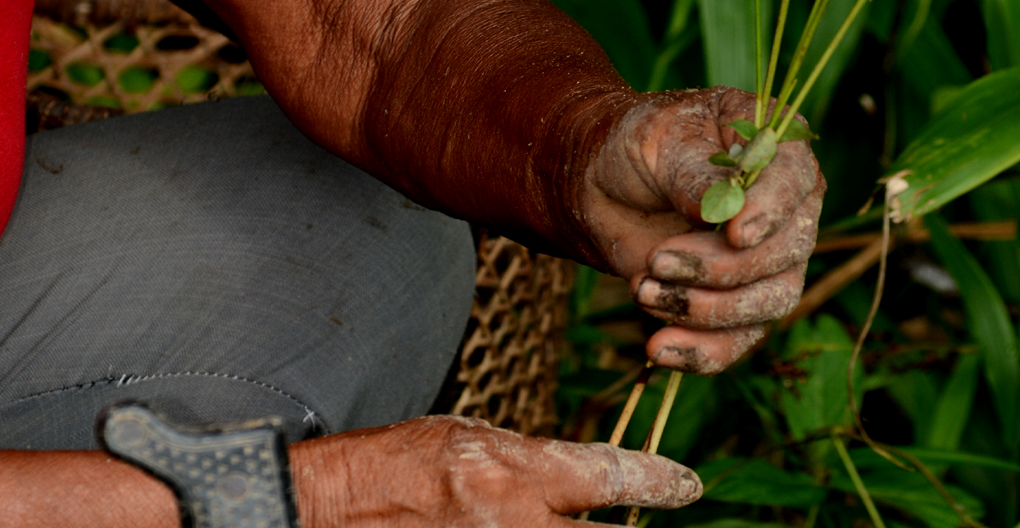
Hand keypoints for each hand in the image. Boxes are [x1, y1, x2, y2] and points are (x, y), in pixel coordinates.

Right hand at [289, 415, 700, 526]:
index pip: (613, 478)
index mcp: (516, 476)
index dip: (659, 482)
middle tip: (642, 527)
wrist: (332, 511)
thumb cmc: (397, 466)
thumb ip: (531, 464)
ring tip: (556, 525)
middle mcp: (516, 526)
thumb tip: (583, 483)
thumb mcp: (469, 442)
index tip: (686, 486)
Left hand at [579, 87, 825, 373]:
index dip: (771, 212)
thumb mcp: (657, 141)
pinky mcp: (740, 304)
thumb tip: (722, 207)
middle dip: (721, 268)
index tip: (736, 234)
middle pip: (787, 252)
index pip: (796, 183)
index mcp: (777, 151)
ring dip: (705, 308)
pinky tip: (658, 349)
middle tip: (658, 260)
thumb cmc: (638, 149)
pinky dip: (702, 352)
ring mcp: (771, 261)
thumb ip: (694, 172)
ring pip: (769, 302)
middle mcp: (788, 209)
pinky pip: (739, 340)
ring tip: (643, 291)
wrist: (605, 191)